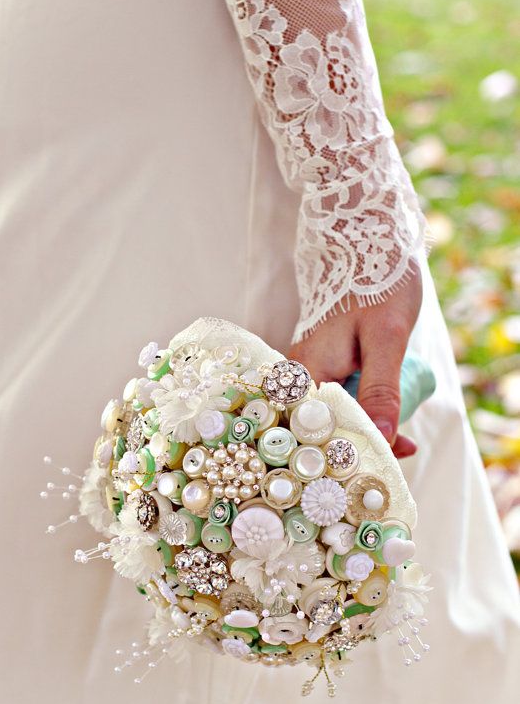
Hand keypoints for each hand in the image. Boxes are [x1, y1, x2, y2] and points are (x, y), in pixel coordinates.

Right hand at [289, 263, 422, 458]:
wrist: (368, 244)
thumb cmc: (377, 285)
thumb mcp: (387, 339)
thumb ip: (382, 389)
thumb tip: (383, 439)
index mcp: (307, 372)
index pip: (322, 429)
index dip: (353, 449)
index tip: (391, 459)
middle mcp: (299, 376)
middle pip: (324, 426)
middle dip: (361, 444)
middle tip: (404, 453)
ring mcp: (309, 371)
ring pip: (334, 414)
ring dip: (368, 429)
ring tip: (405, 442)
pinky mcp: (323, 366)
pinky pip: (341, 399)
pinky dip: (366, 411)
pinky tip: (391, 419)